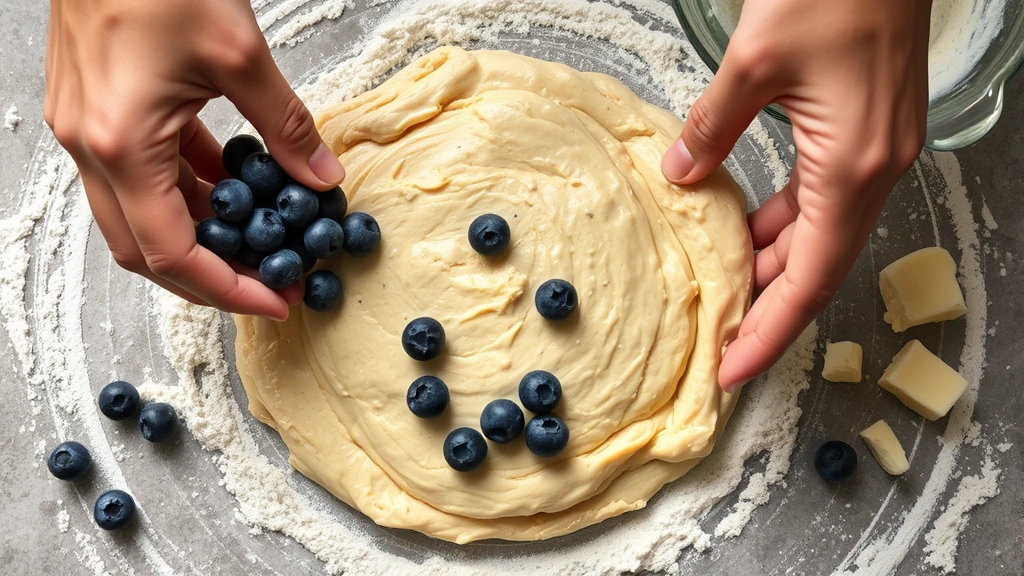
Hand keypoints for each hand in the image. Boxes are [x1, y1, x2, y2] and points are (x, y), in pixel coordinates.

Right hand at [44, 0, 345, 319]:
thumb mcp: (237, 53)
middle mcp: (92, 147)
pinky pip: (141, 173)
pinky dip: (185, 190)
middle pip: (146, 249)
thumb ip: (284, 124)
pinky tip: (230, 187)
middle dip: (209, 278)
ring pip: (140, 214)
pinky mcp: (96, 112)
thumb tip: (320, 177)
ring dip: (198, 236)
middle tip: (269, 286)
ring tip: (258, 243)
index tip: (275, 301)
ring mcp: (86, 131)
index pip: (172, 252)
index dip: (226, 288)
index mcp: (121, 145)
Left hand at [662, 0, 929, 390]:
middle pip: (818, 264)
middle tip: (720, 339)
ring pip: (822, 232)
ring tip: (726, 290)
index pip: (808, 277)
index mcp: (852, 167)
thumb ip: (712, 128)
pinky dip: (786, 221)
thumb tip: (679, 173)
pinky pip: (825, 197)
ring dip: (775, 262)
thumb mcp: (753, 64)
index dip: (770, 330)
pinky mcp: (868, 131)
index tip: (733, 368)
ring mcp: (877, 151)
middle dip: (769, 306)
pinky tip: (748, 226)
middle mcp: (875, 169)